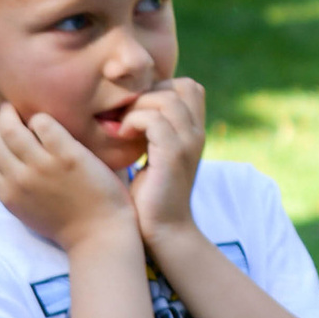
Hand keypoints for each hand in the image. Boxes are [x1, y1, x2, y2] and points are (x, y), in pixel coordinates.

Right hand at [0, 101, 136, 252]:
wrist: (100, 236)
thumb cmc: (68, 223)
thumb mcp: (27, 210)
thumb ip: (13, 187)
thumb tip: (2, 162)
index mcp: (8, 193)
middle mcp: (20, 179)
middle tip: (3, 112)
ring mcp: (43, 167)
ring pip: (11, 127)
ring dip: (10, 113)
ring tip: (18, 109)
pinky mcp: (68, 156)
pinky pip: (44, 123)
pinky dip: (41, 118)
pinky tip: (47, 122)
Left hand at [120, 76, 207, 257]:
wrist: (164, 232)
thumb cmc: (150, 196)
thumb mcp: (154, 155)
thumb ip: (150, 131)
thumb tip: (126, 108)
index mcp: (194, 132)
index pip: (189, 86)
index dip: (161, 88)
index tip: (136, 111)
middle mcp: (197, 133)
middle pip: (182, 85)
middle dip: (149, 93)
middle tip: (127, 117)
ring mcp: (188, 143)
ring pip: (166, 98)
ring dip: (137, 107)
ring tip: (122, 128)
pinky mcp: (173, 155)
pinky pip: (154, 119)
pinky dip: (133, 122)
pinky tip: (121, 137)